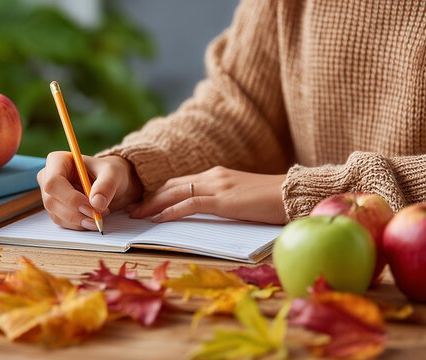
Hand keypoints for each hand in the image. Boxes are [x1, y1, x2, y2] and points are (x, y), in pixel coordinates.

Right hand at [37, 152, 142, 230]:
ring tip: (99, 215)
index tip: (90, 205)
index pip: (53, 182)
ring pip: (56, 214)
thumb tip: (96, 203)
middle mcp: (48, 177)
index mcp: (58, 161)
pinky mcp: (55, 209)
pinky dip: (78, 224)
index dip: (70, 197)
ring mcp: (49, 194)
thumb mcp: (113, 173)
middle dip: (76, 212)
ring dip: (79, 220)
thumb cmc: (109, 173)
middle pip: (51, 201)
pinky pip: (62, 222)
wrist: (110, 183)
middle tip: (97, 215)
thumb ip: (106, 185)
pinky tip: (92, 218)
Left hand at [128, 166, 287, 223]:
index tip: (144, 203)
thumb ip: (223, 202)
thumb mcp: (241, 199)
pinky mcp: (223, 199)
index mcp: (217, 175)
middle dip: (149, 198)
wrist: (294, 195)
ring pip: (175, 193)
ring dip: (153, 205)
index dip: (159, 193)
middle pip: (171, 185)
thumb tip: (208, 214)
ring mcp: (217, 186)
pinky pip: (189, 204)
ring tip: (137, 216)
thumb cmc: (272, 201)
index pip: (180, 182)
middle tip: (131, 210)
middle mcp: (213, 176)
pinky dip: (170, 212)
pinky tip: (158, 219)